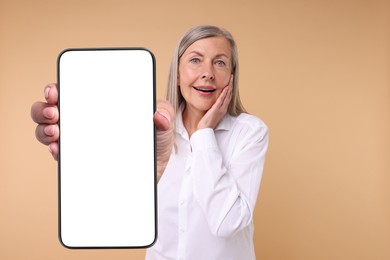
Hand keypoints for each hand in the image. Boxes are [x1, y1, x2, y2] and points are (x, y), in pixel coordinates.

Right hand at [31, 84, 174, 181]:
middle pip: (52, 109)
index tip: (55, 90)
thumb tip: (158, 116)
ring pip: (49, 131)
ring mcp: (81, 140)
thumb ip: (164, 114)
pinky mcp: (81, 159)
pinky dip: (54, 151)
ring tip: (55, 132)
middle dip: (44, 109)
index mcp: (101, 104)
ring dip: (44, 130)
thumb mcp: (163, 123)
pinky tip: (58, 149)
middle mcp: (85, 120)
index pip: (72, 91)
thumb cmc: (156, 139)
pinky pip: (60, 154)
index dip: (57, 88)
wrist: (156, 170)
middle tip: (54, 112)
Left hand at [197, 75, 232, 129]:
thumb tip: (212, 102)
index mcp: (223, 109)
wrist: (204, 130)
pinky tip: (226, 87)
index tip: (230, 81)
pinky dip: (224, 93)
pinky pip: (221, 100)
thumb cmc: (206, 123)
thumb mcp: (211, 113)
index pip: (228, 97)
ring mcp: (221, 109)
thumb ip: (212, 107)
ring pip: (227, 96)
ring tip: (230, 78)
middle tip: (232, 76)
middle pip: (229, 94)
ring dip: (229, 86)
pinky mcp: (216, 109)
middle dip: (231, 85)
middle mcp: (223, 108)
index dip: (230, 88)